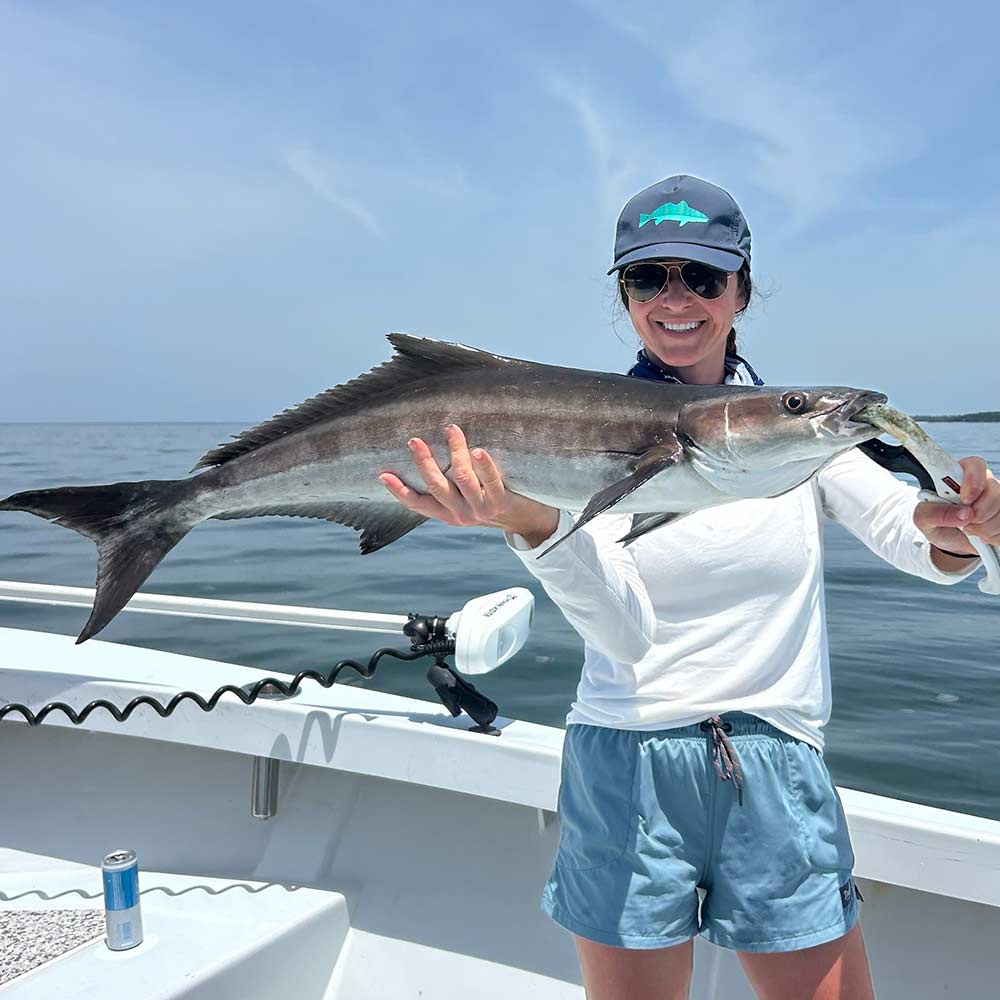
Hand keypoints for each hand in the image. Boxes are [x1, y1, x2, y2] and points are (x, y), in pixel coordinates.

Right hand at [378, 423, 558, 540]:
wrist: (529, 521)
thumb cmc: (494, 502)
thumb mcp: (468, 500)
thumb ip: (451, 486)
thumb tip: (431, 451)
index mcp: (448, 514)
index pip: (418, 504)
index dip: (400, 491)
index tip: (383, 474)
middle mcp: (461, 514)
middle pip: (436, 486)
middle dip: (423, 462)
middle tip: (414, 440)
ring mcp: (480, 509)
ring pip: (460, 478)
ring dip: (454, 452)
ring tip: (451, 429)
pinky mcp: (501, 502)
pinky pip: (489, 480)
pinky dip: (483, 464)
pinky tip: (477, 449)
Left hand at [913, 456, 999, 554]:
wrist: (950, 543)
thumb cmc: (936, 524)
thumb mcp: (923, 519)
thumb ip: (935, 513)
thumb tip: (963, 513)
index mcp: (958, 477)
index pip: (975, 465)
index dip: (973, 480)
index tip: (966, 499)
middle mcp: (982, 484)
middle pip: (994, 490)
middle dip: (979, 513)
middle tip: (964, 522)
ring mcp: (997, 498)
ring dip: (986, 528)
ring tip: (970, 530)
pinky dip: (994, 536)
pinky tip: (982, 535)